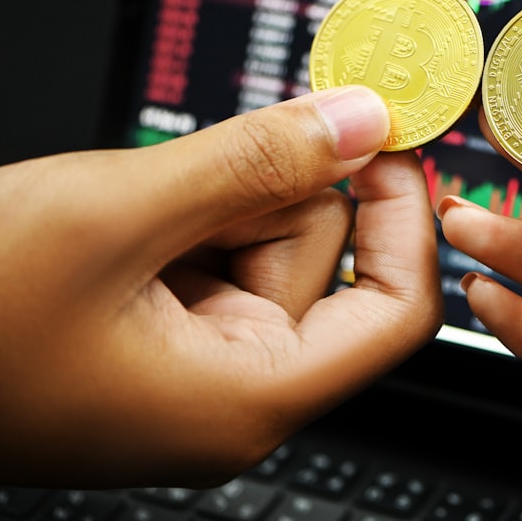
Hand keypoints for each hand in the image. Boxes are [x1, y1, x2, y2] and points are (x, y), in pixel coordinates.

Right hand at [0, 86, 441, 487]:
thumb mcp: (115, 213)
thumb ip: (257, 163)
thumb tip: (363, 123)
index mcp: (248, 397)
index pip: (396, 313)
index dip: (405, 221)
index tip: (386, 142)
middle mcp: (233, 390)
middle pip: (323, 262)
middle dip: (266, 196)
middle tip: (193, 172)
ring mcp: (193, 361)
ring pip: (264, 245)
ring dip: (213, 199)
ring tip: (126, 206)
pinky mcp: (157, 330)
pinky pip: (212, 250)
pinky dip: (183, 213)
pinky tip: (119, 216)